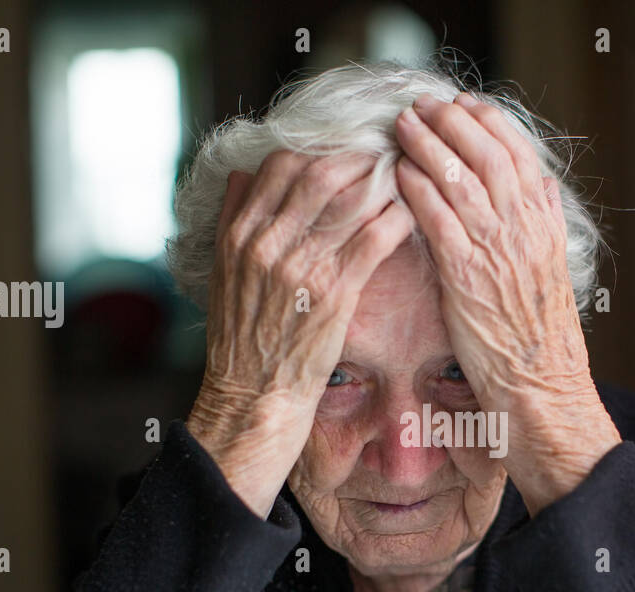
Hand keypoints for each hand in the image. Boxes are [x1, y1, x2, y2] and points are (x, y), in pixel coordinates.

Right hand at [187, 149, 414, 515]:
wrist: (253, 400)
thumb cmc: (243, 340)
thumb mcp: (223, 272)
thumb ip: (232, 219)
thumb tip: (242, 172)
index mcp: (239, 233)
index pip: (281, 165)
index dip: (320, 149)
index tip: (347, 150)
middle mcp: (266, 243)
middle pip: (320, 171)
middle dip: (359, 157)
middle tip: (389, 153)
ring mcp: (300, 267)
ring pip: (350, 198)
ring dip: (384, 182)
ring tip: (407, 177)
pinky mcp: (333, 295)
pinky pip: (372, 239)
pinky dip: (395, 219)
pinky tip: (411, 214)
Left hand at [394, 92, 620, 513]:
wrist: (541, 391)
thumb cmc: (539, 343)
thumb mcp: (551, 274)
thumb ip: (543, 228)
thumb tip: (539, 190)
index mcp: (544, 225)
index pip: (518, 154)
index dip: (490, 123)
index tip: (466, 104)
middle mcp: (524, 230)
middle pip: (487, 154)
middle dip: (453, 122)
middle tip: (424, 105)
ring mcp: (496, 250)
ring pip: (460, 177)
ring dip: (428, 145)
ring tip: (402, 127)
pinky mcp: (466, 276)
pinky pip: (438, 219)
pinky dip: (417, 190)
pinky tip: (397, 174)